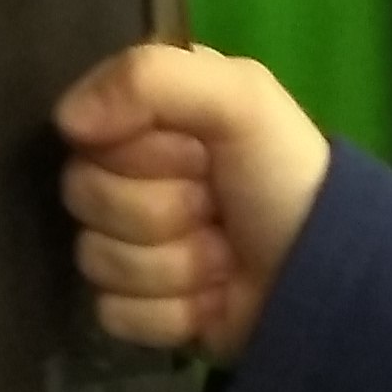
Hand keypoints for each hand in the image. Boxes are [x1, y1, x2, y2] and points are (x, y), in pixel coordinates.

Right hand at [55, 43, 331, 365]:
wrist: (325, 279)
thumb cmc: (284, 179)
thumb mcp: (241, 99)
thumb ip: (151, 78)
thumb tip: (67, 121)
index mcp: (145, 120)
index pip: (85, 133)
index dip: (142, 152)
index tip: (199, 156)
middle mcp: (128, 177)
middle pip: (84, 197)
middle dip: (162, 211)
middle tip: (216, 210)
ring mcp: (128, 246)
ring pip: (97, 260)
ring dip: (174, 265)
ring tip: (224, 258)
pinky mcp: (137, 308)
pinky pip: (113, 312)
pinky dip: (171, 312)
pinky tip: (210, 300)